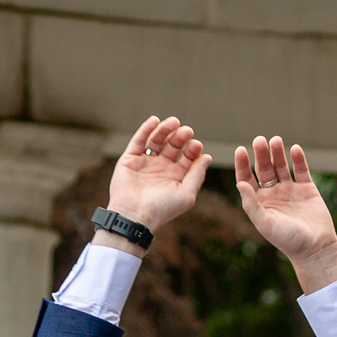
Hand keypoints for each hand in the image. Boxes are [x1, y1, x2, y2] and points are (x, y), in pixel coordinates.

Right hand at [105, 115, 208, 239]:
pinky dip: (146, 129)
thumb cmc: (162, 209)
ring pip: (156, 140)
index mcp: (175, 177)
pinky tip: (155, 121)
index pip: (187, 157)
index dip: (192, 149)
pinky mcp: (130, 160)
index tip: (196, 145)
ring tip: (174, 122)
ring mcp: (145, 163)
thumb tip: (207, 157)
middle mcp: (161, 168)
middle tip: (187, 131)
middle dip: (180, 137)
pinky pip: (139, 141)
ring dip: (165, 129)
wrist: (134, 216)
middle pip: (173, 146)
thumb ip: (197, 175)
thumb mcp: (186, 194)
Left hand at [235, 136, 336, 293]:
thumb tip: (240, 183)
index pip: (247, 179)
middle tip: (259, 140)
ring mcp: (290, 190)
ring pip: (281, 166)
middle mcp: (273, 194)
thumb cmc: (287, 240)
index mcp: (260, 202)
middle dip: (261, 154)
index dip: (242, 165)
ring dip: (277, 153)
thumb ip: (252, 204)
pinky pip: (301, 170)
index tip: (241, 150)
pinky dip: (298, 159)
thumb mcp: (265, 223)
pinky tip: (294, 149)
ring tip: (276, 140)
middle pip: (264, 169)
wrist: (315, 248)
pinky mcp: (308, 189)